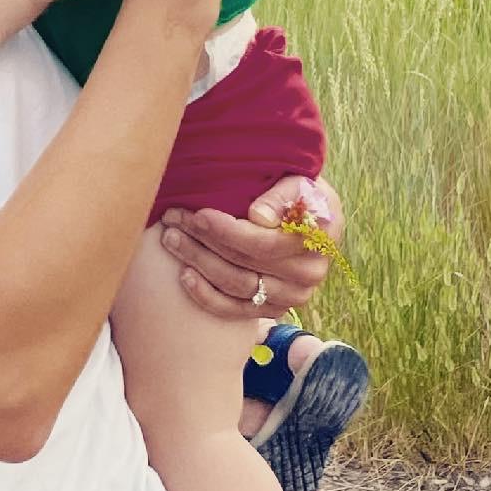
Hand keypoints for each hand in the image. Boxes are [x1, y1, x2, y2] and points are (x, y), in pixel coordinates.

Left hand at [158, 176, 342, 318]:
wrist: (308, 214)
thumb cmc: (296, 191)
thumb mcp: (297, 181)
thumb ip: (281, 196)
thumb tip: (259, 217)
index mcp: (318, 238)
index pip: (265, 242)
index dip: (228, 231)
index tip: (198, 214)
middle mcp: (309, 272)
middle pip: (246, 263)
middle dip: (203, 240)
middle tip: (173, 220)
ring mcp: (292, 295)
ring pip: (238, 285)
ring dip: (199, 262)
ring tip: (171, 239)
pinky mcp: (275, 308)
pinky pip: (237, 310)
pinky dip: (207, 296)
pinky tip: (184, 276)